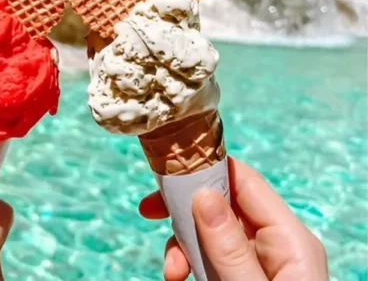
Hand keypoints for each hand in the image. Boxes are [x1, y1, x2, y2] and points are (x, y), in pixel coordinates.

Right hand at [139, 158, 327, 280]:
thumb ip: (229, 247)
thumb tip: (204, 193)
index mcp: (290, 239)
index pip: (245, 181)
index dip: (204, 170)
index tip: (164, 174)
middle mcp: (276, 245)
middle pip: (221, 205)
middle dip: (183, 214)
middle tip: (149, 213)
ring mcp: (260, 264)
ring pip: (209, 234)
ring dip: (181, 248)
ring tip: (172, 274)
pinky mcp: (242, 280)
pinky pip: (210, 260)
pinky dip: (189, 266)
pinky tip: (178, 279)